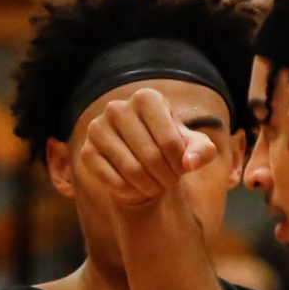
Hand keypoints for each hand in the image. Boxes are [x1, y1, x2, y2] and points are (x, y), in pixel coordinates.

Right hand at [75, 87, 216, 206]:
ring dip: (150, 187)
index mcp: (146, 99)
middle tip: (169, 181)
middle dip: (166, 177)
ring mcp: (97, 129)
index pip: (170, 141)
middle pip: (151, 157)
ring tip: (155, 185)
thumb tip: (189, 163)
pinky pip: (114, 181)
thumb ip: (202, 151)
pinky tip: (135, 187)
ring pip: (132, 171)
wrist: (140, 164)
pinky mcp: (86, 152)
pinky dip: (130, 191)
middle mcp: (117, 108)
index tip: (182, 169)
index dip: (180, 164)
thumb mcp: (194, 148)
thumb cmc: (170, 150)